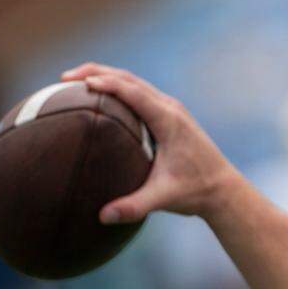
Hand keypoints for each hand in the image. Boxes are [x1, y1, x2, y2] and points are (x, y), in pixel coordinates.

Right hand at [61, 63, 242, 223]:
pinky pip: (140, 94)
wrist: (223, 190)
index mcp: (169, 121)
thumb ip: (134, 206)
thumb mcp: (164, 199)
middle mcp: (170, 109)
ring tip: (74, 82)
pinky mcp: (170, 116)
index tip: (80, 83)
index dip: (107, 83)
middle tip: (64, 78)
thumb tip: (103, 216)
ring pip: (134, 82)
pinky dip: (117, 88)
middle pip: (130, 79)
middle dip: (97, 72)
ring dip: (105, 76)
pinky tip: (98, 99)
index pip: (134, 92)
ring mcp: (171, 110)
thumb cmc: (196, 192)